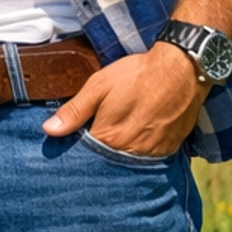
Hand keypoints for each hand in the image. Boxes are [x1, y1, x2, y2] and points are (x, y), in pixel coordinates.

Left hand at [43, 41, 205, 156]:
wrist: (182, 70)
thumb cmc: (137, 75)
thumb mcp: (99, 85)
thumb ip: (75, 110)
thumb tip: (49, 130)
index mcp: (109, 137)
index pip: (84, 154)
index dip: (77, 146)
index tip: (76, 138)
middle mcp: (130, 151)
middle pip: (106, 161)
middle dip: (99, 153)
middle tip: (101, 132)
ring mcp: (152, 152)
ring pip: (127, 161)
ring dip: (120, 153)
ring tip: (119, 135)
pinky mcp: (168, 149)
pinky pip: (148, 158)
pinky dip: (140, 151)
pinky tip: (138, 136)